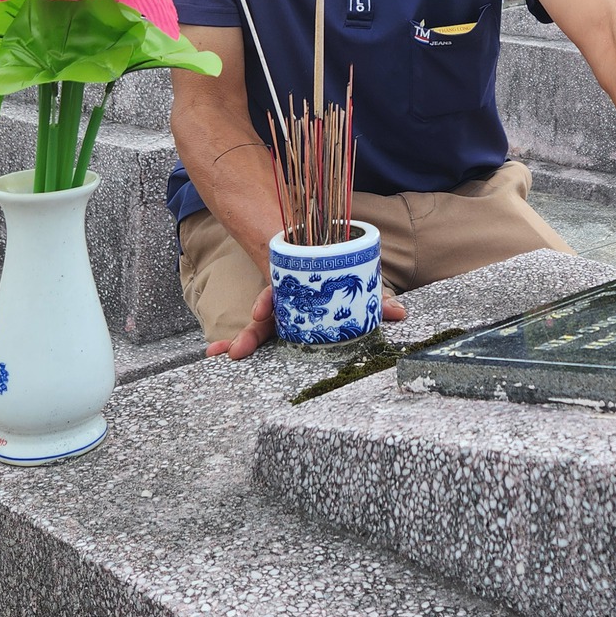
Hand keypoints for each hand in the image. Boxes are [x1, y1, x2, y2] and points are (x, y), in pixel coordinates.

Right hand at [206, 284, 406, 359]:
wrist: (328, 262)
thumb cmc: (342, 276)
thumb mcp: (359, 283)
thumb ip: (374, 296)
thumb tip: (399, 313)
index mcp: (302, 287)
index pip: (281, 293)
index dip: (268, 302)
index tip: (258, 312)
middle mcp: (288, 300)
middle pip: (266, 317)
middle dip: (249, 334)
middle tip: (234, 352)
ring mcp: (283, 314)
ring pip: (260, 328)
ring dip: (240, 340)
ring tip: (219, 354)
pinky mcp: (283, 325)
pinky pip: (262, 335)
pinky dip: (238, 342)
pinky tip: (216, 352)